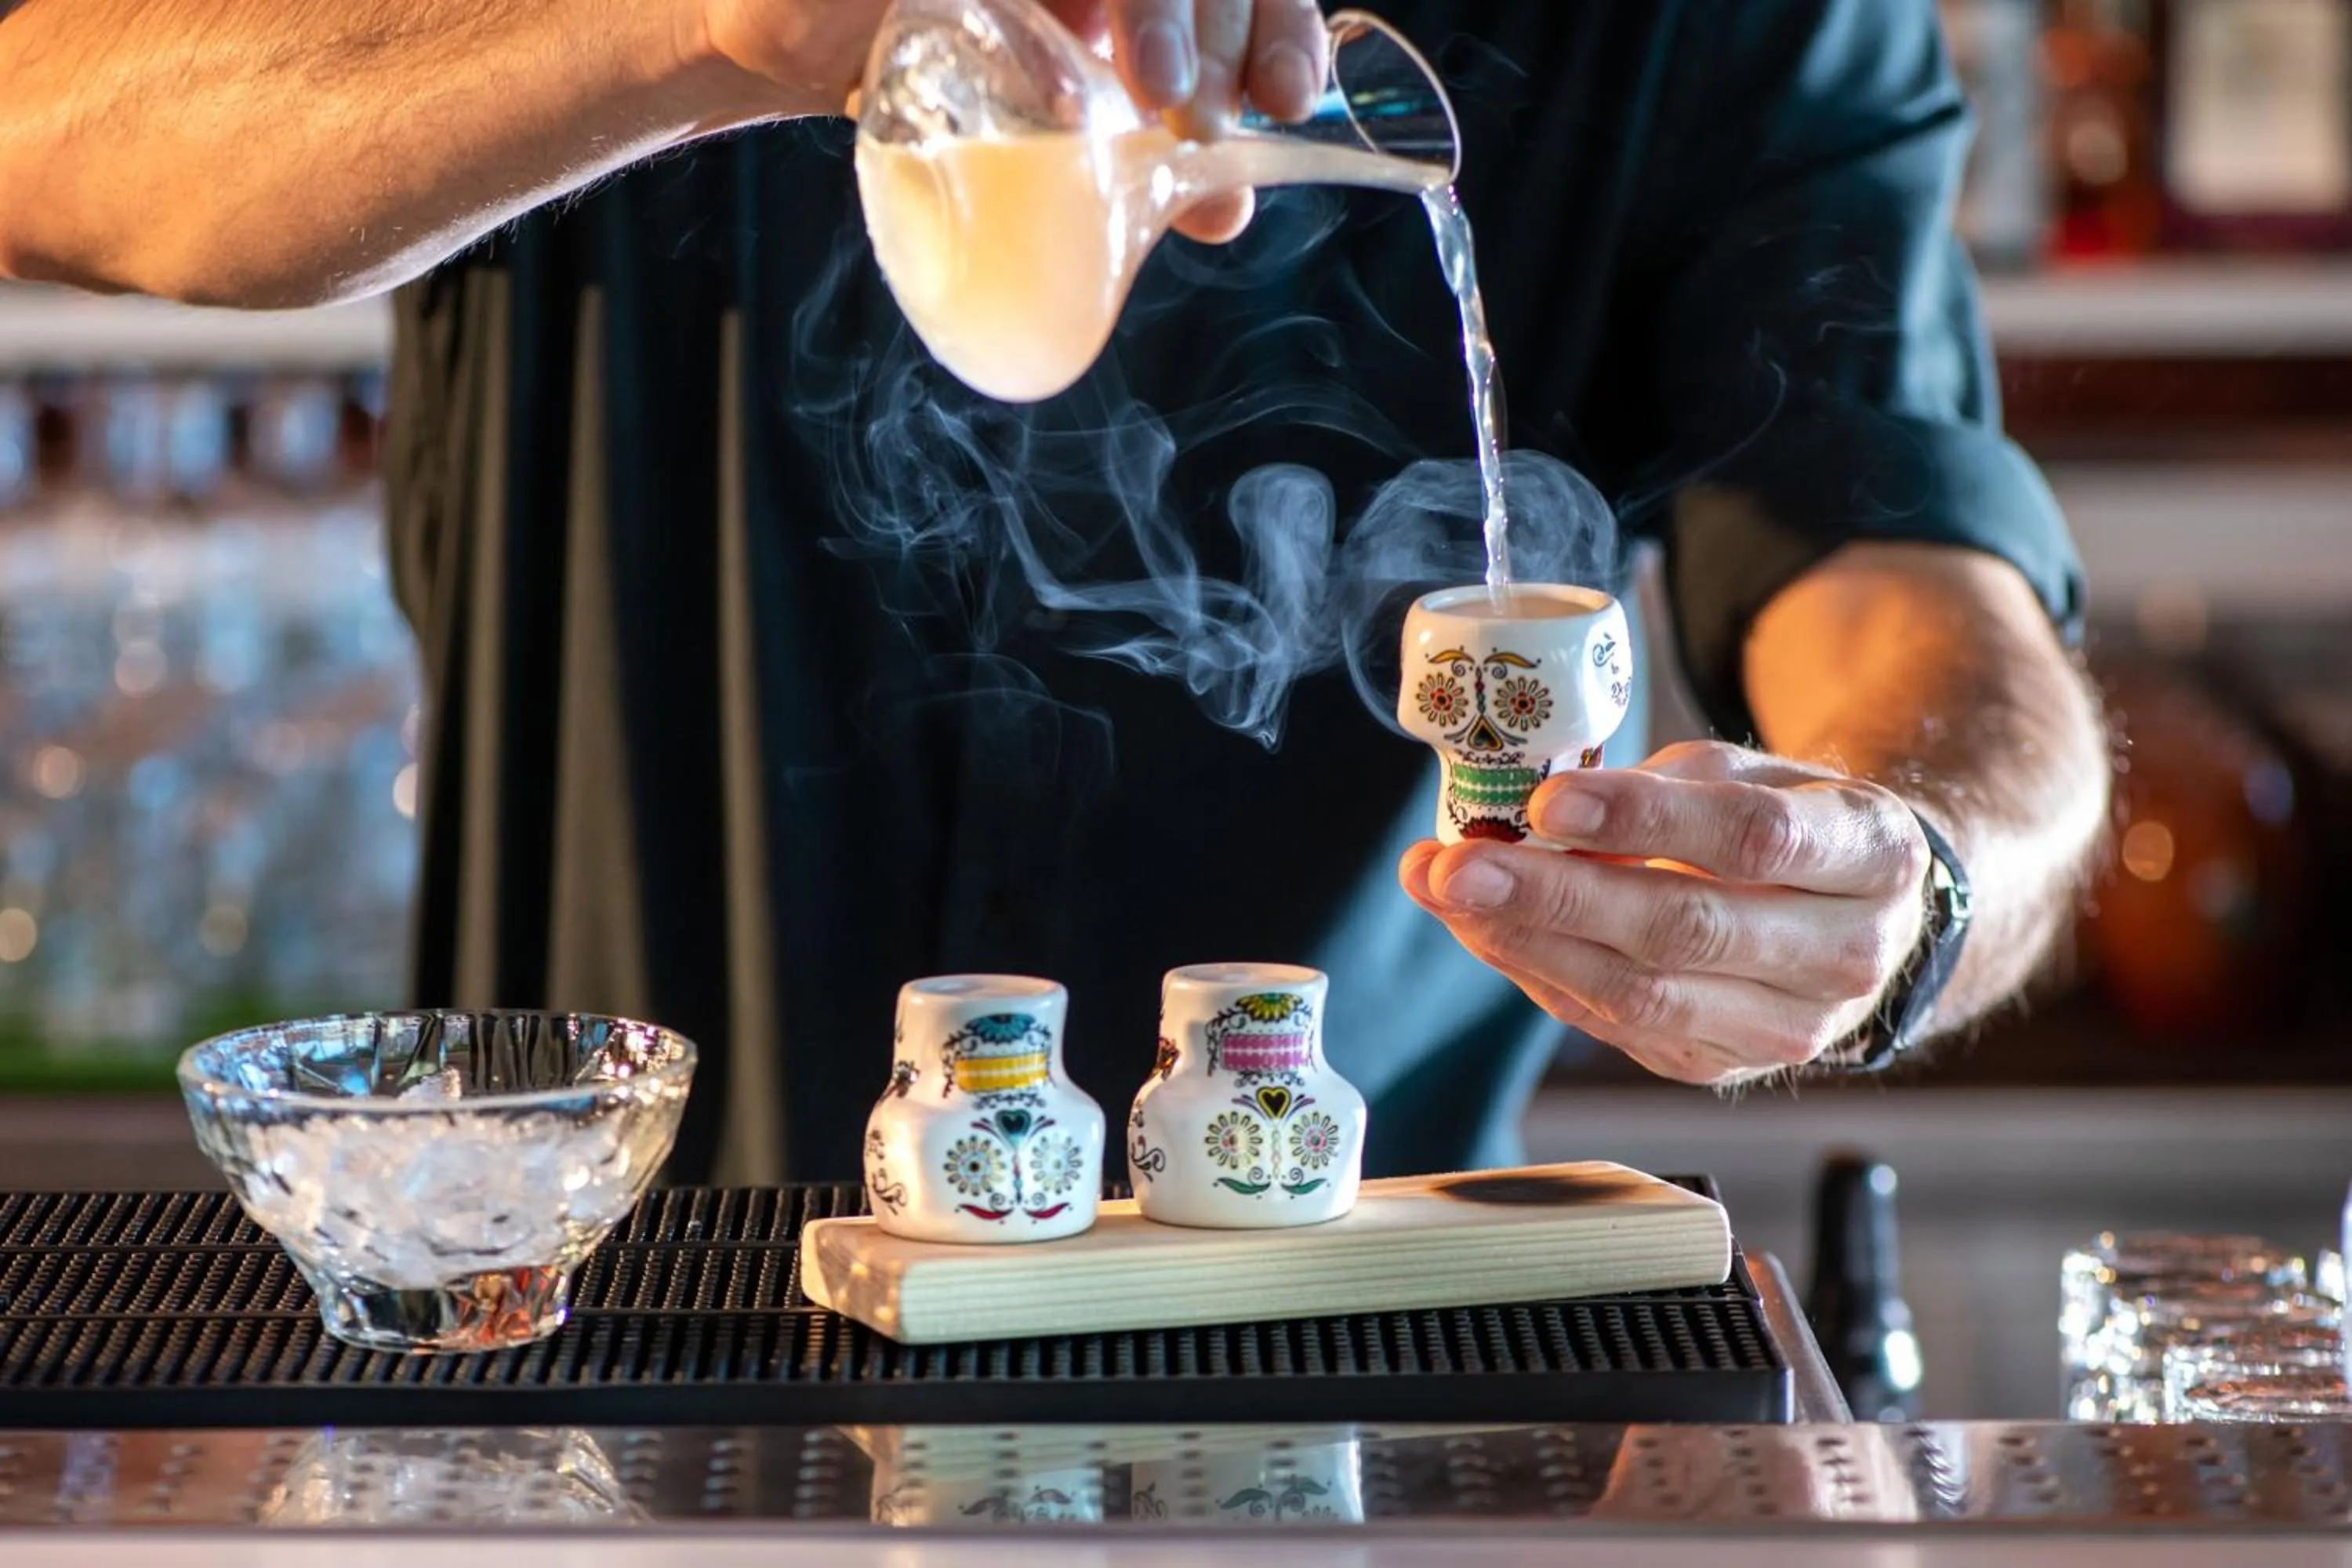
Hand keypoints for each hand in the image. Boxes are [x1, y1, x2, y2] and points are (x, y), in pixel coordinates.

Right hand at [699, 0, 1325, 239]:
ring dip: (1158, 11)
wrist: (797, 38)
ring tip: (1155, 94)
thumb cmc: (937, 72)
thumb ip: (1148, 161)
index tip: (1287, 99)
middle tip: (1204, 119)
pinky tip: (1068, 82)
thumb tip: (1225, 209)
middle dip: (1218, 33)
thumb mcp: (1055, 129)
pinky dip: (1049, 34)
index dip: (1281, 25)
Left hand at [1397, 741, 1933, 1087]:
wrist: (1860, 923)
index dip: (1645, 821)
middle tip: (1458, 867)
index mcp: (1872, 855)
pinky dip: (1540, 974)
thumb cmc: (1790, 826)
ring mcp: (1787, 1028)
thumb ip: (1658, 790)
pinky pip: (1616, 1026)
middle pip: (1686, 931)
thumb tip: (1536, 816)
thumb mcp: (1748, 775)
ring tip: (1444, 893)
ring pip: (1643, 996)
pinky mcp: (1724, 1067)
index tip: (1549, 804)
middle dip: (1557, 898)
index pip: (1754, 839)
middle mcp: (1845, 954)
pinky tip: (1482, 930)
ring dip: (1527, 944)